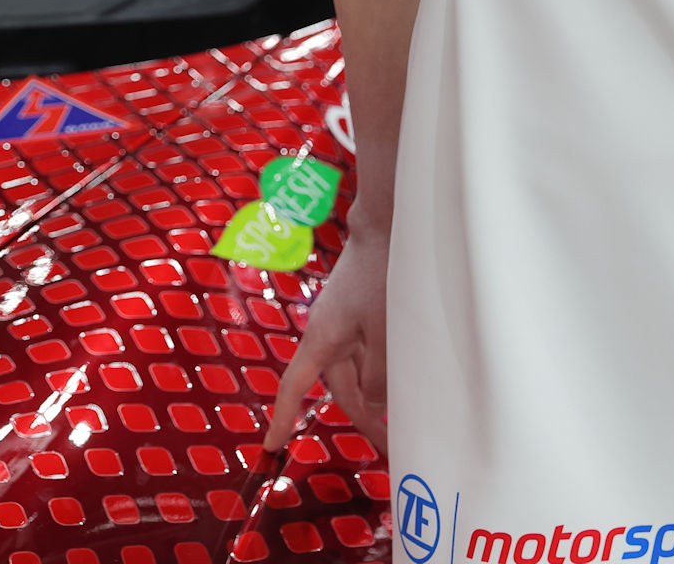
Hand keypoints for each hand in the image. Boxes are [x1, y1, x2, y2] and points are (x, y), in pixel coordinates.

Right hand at [263, 223, 388, 455]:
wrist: (383, 227)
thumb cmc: (380, 276)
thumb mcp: (383, 332)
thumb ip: (378, 375)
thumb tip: (374, 404)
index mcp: (321, 340)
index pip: (293, 388)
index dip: (281, 418)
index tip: (271, 446)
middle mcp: (326, 335)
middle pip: (338, 388)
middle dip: (362, 418)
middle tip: (388, 445)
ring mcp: (342, 323)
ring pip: (355, 371)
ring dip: (374, 394)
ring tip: (402, 416)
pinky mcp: (358, 312)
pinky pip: (364, 352)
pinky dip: (378, 370)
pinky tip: (401, 378)